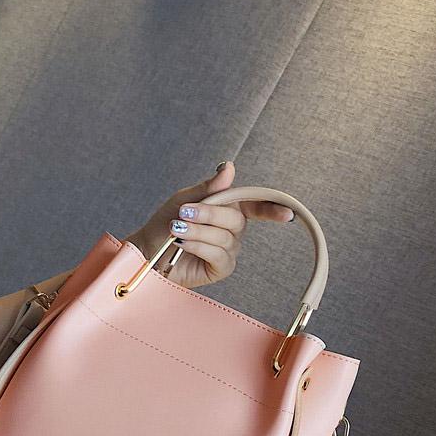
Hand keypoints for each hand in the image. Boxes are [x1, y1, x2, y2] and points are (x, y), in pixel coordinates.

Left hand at [124, 161, 293, 288]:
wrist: (147, 251)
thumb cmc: (164, 224)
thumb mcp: (184, 200)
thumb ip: (208, 188)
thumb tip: (229, 167)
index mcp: (229, 209)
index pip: (256, 206)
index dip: (272, 209)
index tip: (287, 213)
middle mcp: (232, 230)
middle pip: (237, 220)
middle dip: (209, 215)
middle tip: (183, 213)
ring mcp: (227, 250)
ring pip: (225, 238)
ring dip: (198, 232)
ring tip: (176, 230)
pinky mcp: (219, 268)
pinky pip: (219, 256)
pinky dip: (200, 247)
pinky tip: (183, 244)